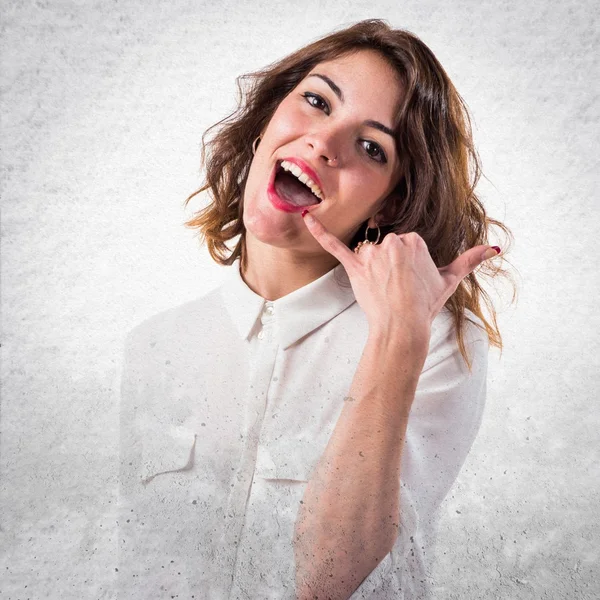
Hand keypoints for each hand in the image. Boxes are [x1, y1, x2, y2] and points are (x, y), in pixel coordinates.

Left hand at [302, 211, 499, 336]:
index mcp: (413, 241)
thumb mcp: (450, 280)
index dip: (409, 264)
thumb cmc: (425, 303)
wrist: (403, 326)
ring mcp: (372, 255)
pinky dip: (319, 232)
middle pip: (388, 246)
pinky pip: (335, 246)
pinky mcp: (355, 267)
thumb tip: (494, 249)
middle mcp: (391, 242)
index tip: (412, 280)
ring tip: (383, 289)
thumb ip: (470, 259)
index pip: (407, 243)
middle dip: (393, 265)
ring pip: (370, 252)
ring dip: (374, 268)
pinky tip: (306, 217)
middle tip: (399, 287)